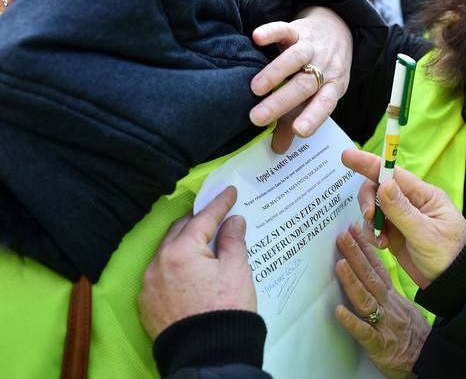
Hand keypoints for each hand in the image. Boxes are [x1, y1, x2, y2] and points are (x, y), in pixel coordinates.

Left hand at [138, 186, 255, 338]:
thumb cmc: (226, 309)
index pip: (203, 219)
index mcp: (181, 251)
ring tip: (204, 243)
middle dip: (198, 221)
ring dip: (184, 244)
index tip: (229, 192)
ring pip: (167, 252)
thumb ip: (233, 240)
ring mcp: (149, 285)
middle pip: (179, 231)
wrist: (209, 354)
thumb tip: (233, 221)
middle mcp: (158, 263)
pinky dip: (175, 266)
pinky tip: (190, 270)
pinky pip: (160, 274)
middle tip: (216, 215)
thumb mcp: (237, 270)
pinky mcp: (147, 304)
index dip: (219, 203)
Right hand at [249, 6, 352, 152]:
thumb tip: (278, 149)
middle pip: (304, 85)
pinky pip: (285, 29)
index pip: (325, 103)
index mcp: (333, 87)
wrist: (335, 30)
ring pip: (296, 58)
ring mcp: (311, 47)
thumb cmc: (321, 72)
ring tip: (256, 88)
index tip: (299, 131)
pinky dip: (272, 32)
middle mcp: (324, 67)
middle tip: (257, 118)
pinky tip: (257, 38)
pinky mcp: (297, 30)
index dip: (313, 117)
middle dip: (281, 102)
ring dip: (276, 72)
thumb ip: (295, 120)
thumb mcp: (316, 96)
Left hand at [335, 225, 429, 377]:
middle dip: (356, 255)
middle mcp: (387, 305)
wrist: (427, 358)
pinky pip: (364, 333)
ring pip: (366, 300)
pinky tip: (339, 312)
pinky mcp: (379, 345)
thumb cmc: (412, 334)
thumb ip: (385, 290)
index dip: (365, 248)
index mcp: (391, 295)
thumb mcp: (402, 305)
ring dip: (352, 282)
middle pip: (370, 277)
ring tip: (340, 265)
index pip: (377, 267)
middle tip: (343, 236)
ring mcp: (383, 324)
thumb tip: (371, 271)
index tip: (353, 230)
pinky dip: (352, 322)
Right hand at [341, 148, 465, 287]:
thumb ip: (402, 211)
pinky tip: (382, 246)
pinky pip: (375, 226)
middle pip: (379, 188)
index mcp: (424, 195)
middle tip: (369, 217)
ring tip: (381, 241)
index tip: (347, 157)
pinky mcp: (395, 233)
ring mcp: (402, 217)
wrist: (454, 284)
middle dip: (369, 200)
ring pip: (375, 207)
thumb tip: (383, 184)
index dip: (369, 163)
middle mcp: (412, 202)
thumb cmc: (449, 256)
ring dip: (371, 221)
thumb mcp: (425, 234)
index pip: (393, 173)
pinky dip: (373, 234)